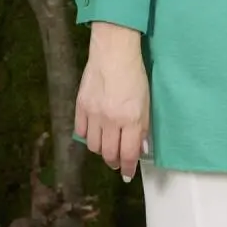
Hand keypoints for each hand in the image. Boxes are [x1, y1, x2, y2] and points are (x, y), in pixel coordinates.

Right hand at [74, 22, 149, 180]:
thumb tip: (141, 150)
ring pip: (93, 146)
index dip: (128, 168)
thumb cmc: (135, 74)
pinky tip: (94, 132)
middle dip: (114, 162)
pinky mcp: (80, 106)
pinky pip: (81, 131)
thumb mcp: (146, 101)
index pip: (129, 154)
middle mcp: (111, 121)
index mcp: (131, 120)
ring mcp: (94, 114)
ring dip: (101, 150)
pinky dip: (88, 136)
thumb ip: (143, 126)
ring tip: (106, 146)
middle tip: (117, 162)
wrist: (113, 52)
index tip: (128, 174)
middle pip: (109, 154)